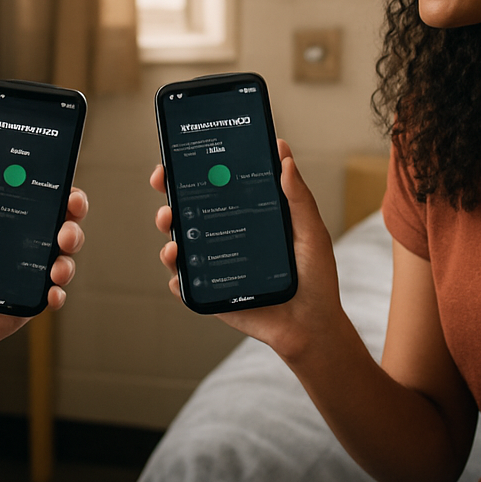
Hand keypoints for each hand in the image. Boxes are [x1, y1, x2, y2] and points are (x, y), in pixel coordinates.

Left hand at [0, 159, 87, 352]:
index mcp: (9, 221)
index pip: (43, 199)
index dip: (63, 192)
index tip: (68, 191)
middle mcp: (26, 243)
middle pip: (64, 225)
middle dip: (74, 224)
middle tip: (64, 230)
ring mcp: (31, 271)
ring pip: (65, 258)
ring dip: (68, 259)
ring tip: (56, 267)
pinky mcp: (31, 298)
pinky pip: (55, 294)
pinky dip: (59, 293)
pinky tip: (51, 293)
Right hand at [151, 140, 341, 359]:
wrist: (313, 327)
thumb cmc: (316, 278)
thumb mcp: (310, 232)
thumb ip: (298, 196)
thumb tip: (284, 154)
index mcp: (246, 218)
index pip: (214, 190)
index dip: (193, 172)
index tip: (180, 157)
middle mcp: (225, 238)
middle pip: (188, 212)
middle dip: (169, 195)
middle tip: (164, 184)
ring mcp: (215, 266)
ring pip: (180, 245)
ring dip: (168, 232)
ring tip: (172, 230)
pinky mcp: (212, 293)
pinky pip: (185, 284)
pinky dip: (176, 275)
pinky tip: (179, 267)